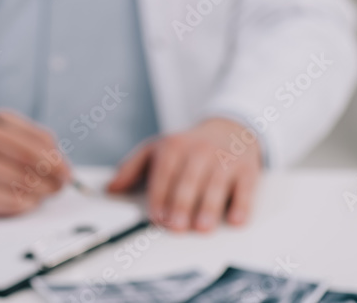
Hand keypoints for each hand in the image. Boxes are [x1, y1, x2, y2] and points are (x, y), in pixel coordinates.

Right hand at [0, 110, 71, 216]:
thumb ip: (29, 134)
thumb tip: (59, 161)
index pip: (28, 151)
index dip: (54, 164)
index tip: (66, 172)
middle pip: (24, 178)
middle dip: (49, 185)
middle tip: (58, 186)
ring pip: (13, 200)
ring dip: (35, 199)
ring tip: (41, 193)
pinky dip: (15, 208)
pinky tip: (21, 201)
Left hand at [106, 117, 261, 232]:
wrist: (228, 130)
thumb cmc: (187, 146)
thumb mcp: (156, 149)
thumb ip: (131, 169)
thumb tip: (110, 188)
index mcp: (173, 147)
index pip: (164, 174)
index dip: (159, 197)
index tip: (156, 217)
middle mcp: (199, 151)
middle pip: (189, 180)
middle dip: (182, 205)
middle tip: (177, 227)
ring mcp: (224, 159)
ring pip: (216, 185)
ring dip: (209, 207)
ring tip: (202, 227)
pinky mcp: (246, 170)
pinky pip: (244, 188)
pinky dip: (241, 204)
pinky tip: (235, 219)